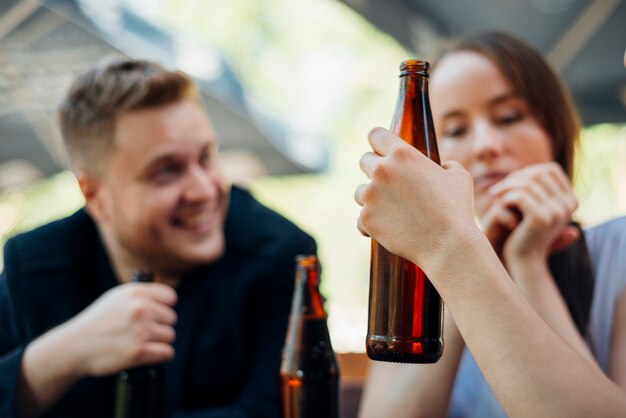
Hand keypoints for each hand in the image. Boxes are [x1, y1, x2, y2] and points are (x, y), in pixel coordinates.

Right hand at [66, 282, 176, 376]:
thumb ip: (142, 295)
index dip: (165, 307)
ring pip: (169, 336)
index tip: (156, 314)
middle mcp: (140, 309)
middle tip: (142, 331)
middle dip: (160, 326)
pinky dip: (160, 355)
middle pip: (171, 318)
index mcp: (135, 293)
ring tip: (141, 342)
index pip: (170, 298)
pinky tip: (147, 353)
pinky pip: (166, 352)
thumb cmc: (98, 322)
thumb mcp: (117, 298)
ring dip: (159, 341)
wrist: (74, 346)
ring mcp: (140, 331)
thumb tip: (169, 299)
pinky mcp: (138, 352)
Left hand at [355, 127, 476, 269]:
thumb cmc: (456, 210)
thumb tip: (443, 166)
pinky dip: (371, 224)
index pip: (376, 135)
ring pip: (360, 191)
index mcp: (403, 155)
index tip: (381, 150)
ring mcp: (371, 195)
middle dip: (374, 170)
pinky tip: (386, 228)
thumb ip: (447, 166)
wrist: (447, 244)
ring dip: (372, 198)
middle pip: (364, 161)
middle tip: (389, 184)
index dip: (379, 142)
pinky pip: (361, 219)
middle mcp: (382, 171)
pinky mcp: (366, 218)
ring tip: (391, 210)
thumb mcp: (459, 178)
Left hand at [481, 162, 578, 265]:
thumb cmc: (523, 232)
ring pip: (527, 183)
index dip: (528, 172)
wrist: (523, 261)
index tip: (510, 183)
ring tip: (493, 196)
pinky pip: (519, 196)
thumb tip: (529, 169)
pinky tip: (497, 205)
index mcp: (571, 200)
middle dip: (514, 179)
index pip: (551, 170)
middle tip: (496, 190)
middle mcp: (568, 204)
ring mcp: (556, 211)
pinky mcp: (541, 218)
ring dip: (505, 187)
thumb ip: (537, 190)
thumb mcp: (534, 208)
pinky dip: (504, 197)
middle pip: (538, 174)